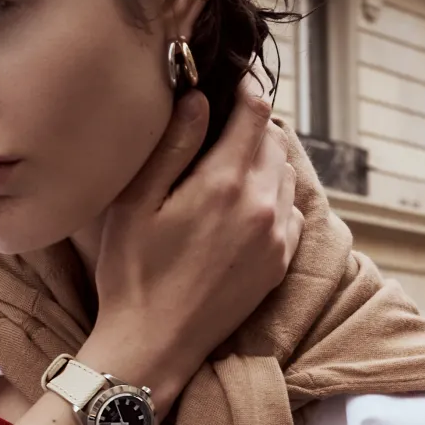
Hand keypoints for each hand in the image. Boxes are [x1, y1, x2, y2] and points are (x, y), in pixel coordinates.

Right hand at [85, 74, 302, 414]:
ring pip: (286, 175)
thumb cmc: (133, 273)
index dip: (246, 89)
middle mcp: (262, 207)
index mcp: (225, 184)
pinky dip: (276, 197)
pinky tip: (247, 204)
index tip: (233, 80)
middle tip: (226, 120)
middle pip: (274, 142)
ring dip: (266, 159)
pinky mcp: (280, 264)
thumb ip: (173, 146)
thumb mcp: (136, 203)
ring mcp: (277, 238)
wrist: (155, 344)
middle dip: (253, 124)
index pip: (255, 114)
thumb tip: (200, 100)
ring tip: (234, 160)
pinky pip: (292, 212)